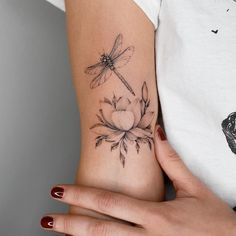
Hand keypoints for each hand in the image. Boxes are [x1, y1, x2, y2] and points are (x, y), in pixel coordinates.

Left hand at [40, 125, 235, 235]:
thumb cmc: (216, 224)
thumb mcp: (194, 189)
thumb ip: (171, 160)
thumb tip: (156, 132)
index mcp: (157, 216)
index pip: (110, 203)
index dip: (82, 196)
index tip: (61, 190)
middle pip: (100, 231)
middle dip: (70, 224)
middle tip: (47, 217)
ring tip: (60, 234)